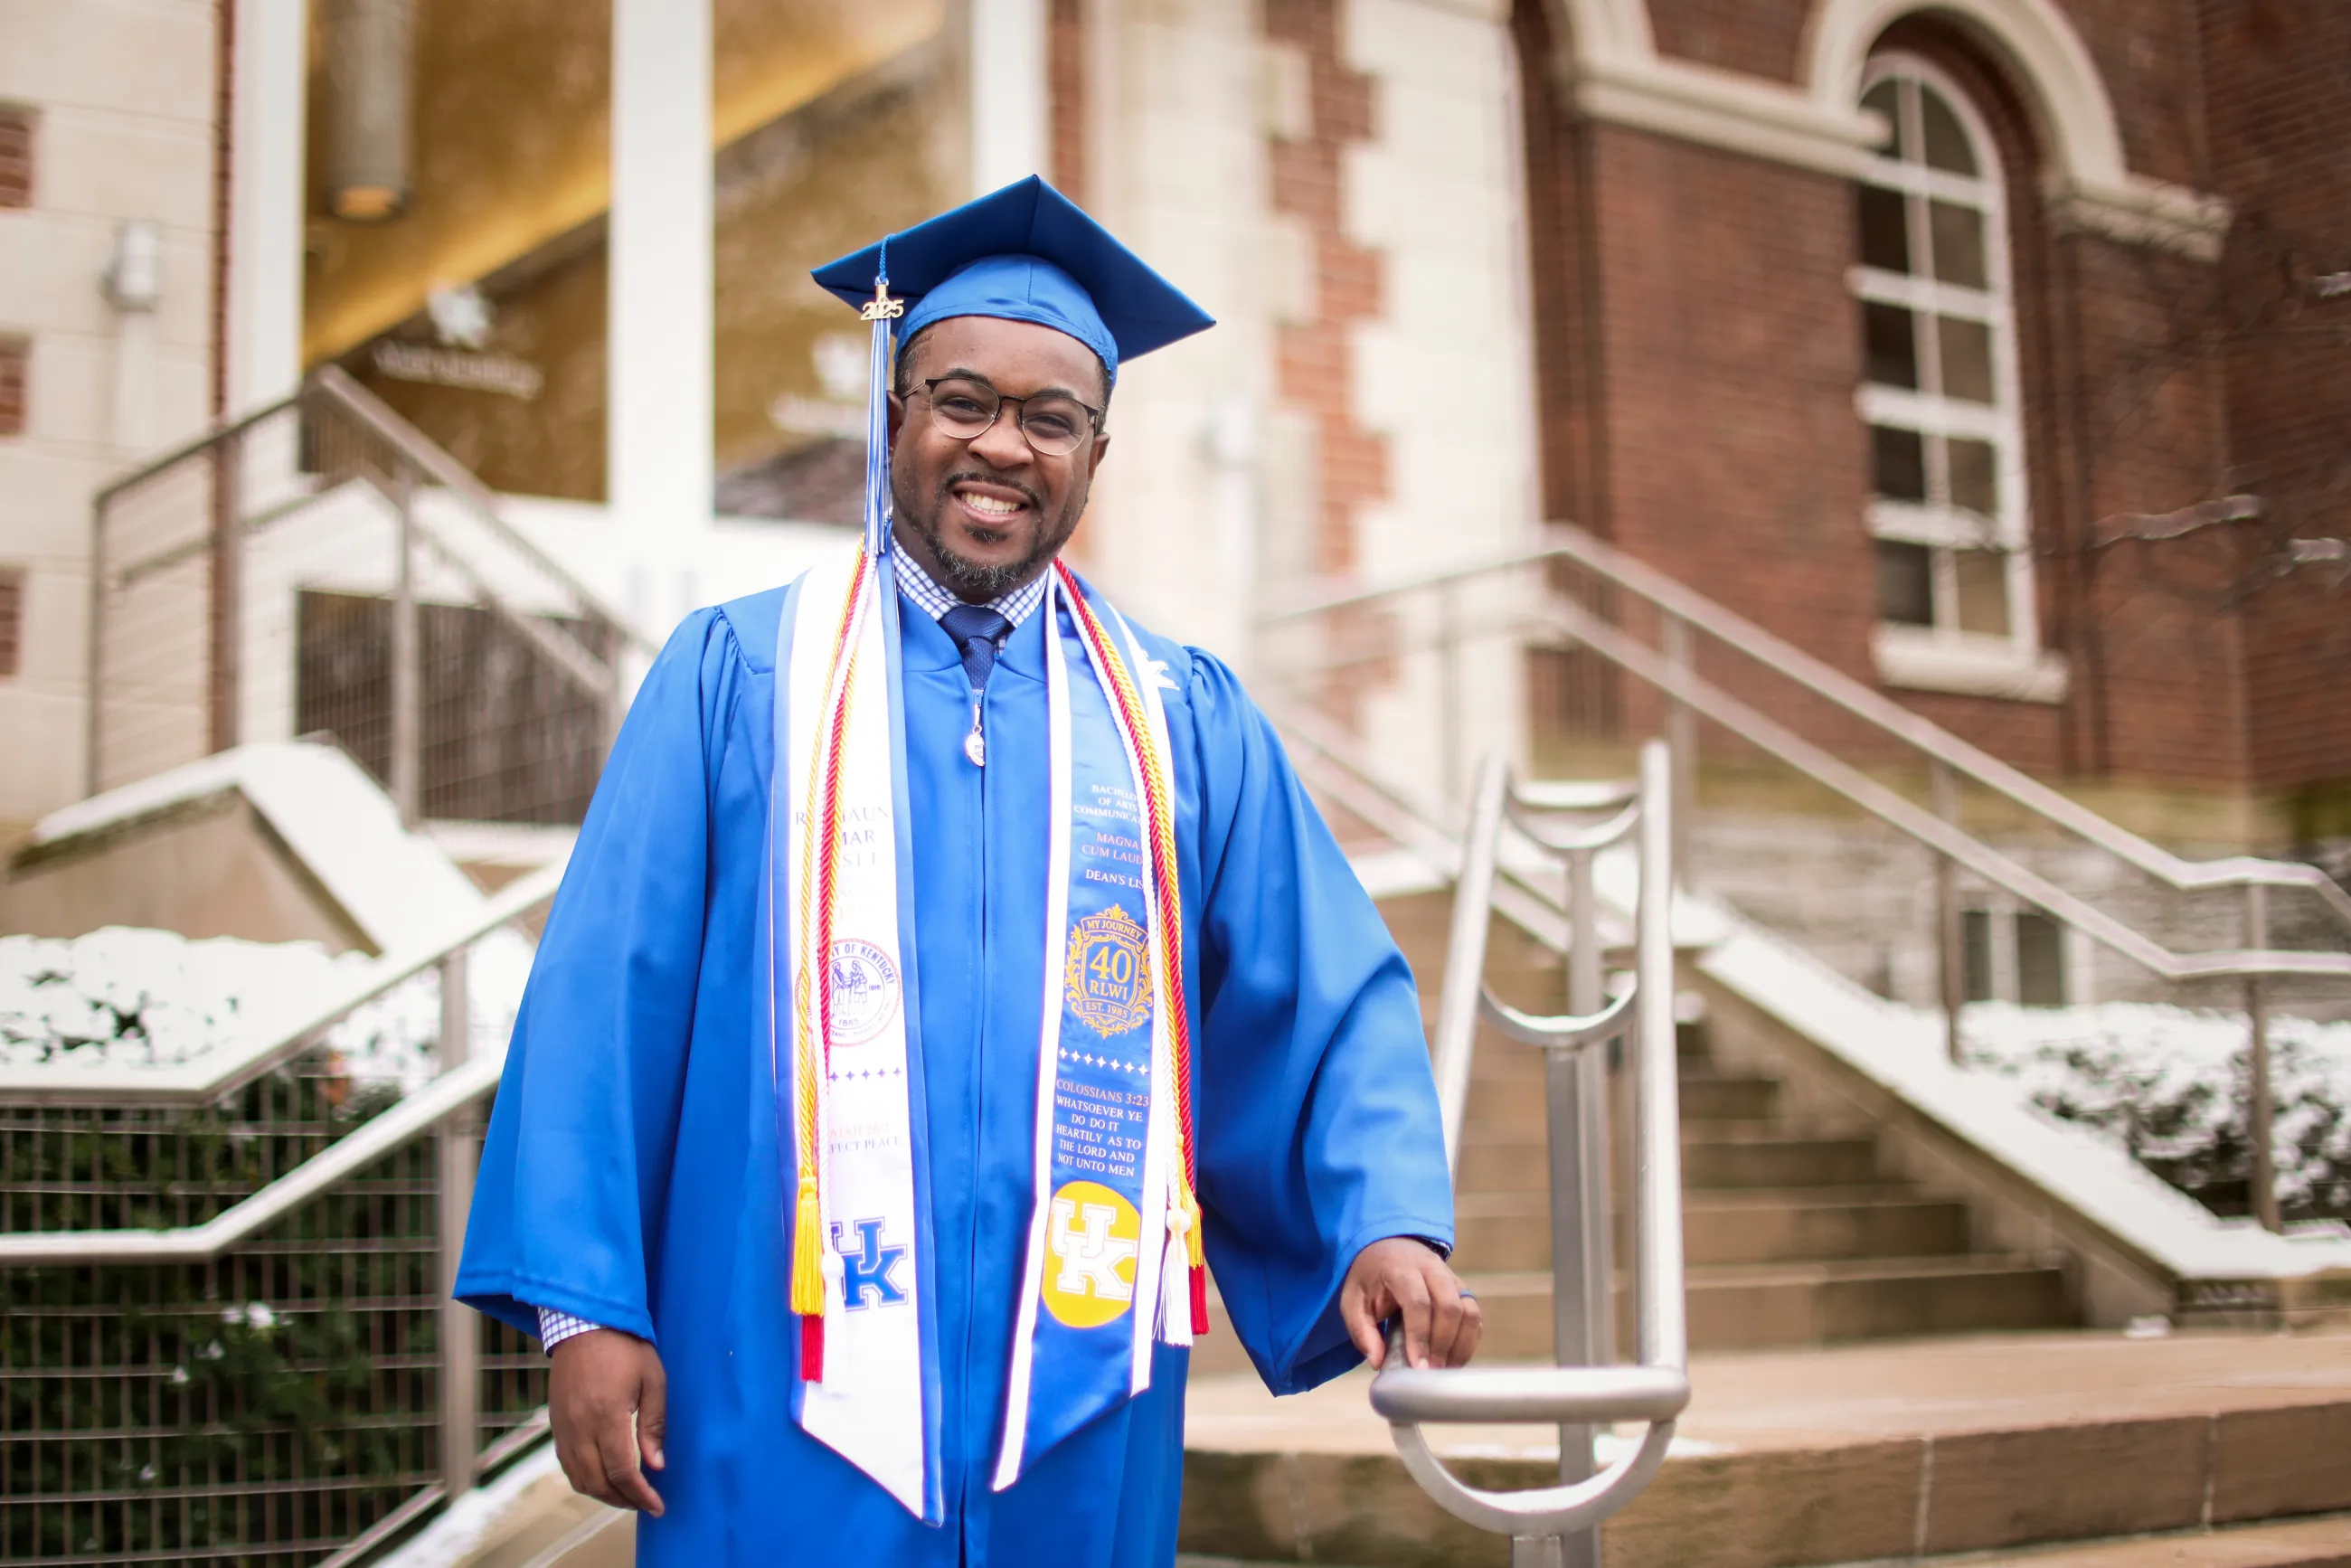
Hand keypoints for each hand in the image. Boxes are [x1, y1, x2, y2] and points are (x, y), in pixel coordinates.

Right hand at [548, 1328, 666, 1515]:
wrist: (584, 1323)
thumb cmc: (625, 1347)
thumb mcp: (652, 1379)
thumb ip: (654, 1424)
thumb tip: (657, 1465)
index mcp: (606, 1415)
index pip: (622, 1471)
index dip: (640, 1495)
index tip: (658, 1506)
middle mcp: (579, 1427)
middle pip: (597, 1483)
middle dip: (623, 1500)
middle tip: (646, 1503)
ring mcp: (563, 1427)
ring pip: (578, 1478)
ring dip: (602, 1494)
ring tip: (627, 1495)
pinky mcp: (555, 1423)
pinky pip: (566, 1464)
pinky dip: (585, 1479)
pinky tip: (603, 1476)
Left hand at [1340, 1236, 1480, 1370]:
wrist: (1389, 1246)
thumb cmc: (1370, 1278)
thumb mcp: (1352, 1299)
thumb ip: (1361, 1330)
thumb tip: (1377, 1362)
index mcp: (1401, 1268)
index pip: (1418, 1302)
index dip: (1420, 1336)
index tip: (1418, 1367)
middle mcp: (1432, 1268)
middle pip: (1449, 1307)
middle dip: (1443, 1345)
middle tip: (1431, 1372)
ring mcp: (1451, 1277)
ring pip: (1469, 1311)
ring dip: (1460, 1345)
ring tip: (1444, 1370)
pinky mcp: (1462, 1289)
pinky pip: (1474, 1316)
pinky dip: (1468, 1340)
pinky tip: (1453, 1359)